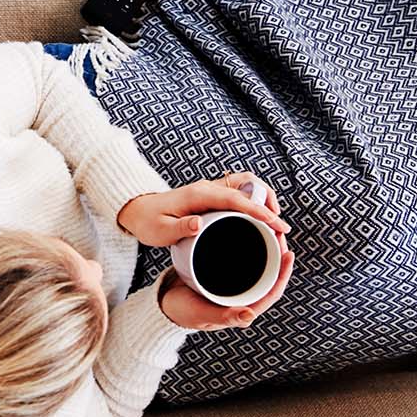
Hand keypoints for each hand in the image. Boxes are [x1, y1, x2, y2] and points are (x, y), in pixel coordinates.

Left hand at [116, 172, 289, 246]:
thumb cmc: (148, 222)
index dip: (259, 210)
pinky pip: (239, 192)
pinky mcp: (211, 195)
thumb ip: (179, 228)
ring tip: (273, 223)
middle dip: (268, 201)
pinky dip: (253, 201)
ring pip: (246, 185)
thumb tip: (199, 225)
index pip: (236, 199)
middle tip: (279, 227)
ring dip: (263, 199)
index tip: (277, 224)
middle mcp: (208, 187)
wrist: (137, 210)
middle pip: (248, 184)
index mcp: (199, 194)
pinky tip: (258, 220)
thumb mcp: (160, 231)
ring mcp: (211, 189)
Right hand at [159, 235, 294, 330]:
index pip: (273, 291)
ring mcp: (235, 284)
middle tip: (278, 232)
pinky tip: (248, 230)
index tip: (289, 254)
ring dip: (266, 247)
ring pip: (258, 265)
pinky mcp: (224, 273)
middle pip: (269, 274)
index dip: (284, 274)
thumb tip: (250, 315)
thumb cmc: (183, 312)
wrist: (164, 301)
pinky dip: (249, 245)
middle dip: (278, 254)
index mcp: (245, 307)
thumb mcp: (202, 313)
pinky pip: (243, 259)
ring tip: (267, 228)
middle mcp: (244, 295)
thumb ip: (225, 316)